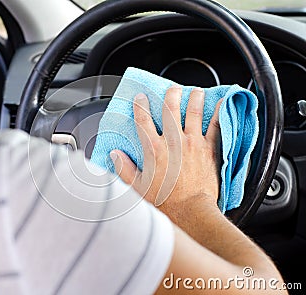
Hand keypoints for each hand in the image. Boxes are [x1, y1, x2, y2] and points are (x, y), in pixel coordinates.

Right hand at [110, 86, 221, 216]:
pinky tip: (221, 102)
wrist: (191, 211)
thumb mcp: (137, 187)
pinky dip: (218, 113)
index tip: (140, 97)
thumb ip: (123, 169)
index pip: (143, 120)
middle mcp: (173, 141)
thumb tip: (114, 154)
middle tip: (172, 89)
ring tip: (194, 90)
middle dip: (170, 95)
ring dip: (193, 98)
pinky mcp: (208, 149)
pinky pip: (215, 126)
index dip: (141, 106)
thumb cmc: (165, 201)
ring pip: (193, 112)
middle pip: (170, 109)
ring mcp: (192, 143)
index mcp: (154, 149)